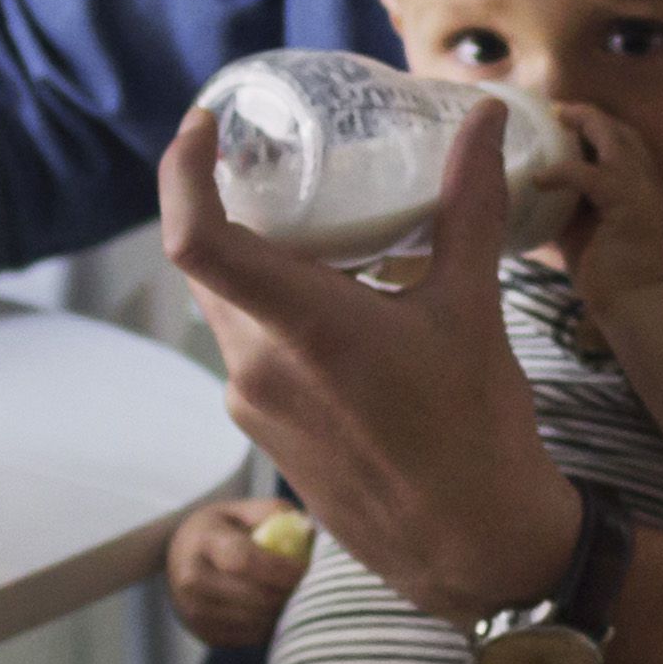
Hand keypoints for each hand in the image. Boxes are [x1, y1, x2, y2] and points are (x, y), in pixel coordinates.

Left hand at [157, 101, 586, 621]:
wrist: (473, 547)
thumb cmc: (476, 431)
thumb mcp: (475, 308)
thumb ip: (468, 205)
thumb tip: (483, 116)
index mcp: (303, 330)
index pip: (194, 240)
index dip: (179, 172)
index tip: (204, 128)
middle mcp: (257, 367)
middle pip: (210, 265)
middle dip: (233, 210)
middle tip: (281, 166)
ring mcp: (252, 405)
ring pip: (227, 308)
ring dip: (258, 266)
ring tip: (320, 235)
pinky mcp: (262, 432)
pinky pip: (248, 351)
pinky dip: (274, 315)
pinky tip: (334, 309)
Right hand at [162, 497, 315, 648]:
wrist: (182, 556)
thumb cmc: (225, 529)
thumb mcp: (244, 511)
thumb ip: (275, 515)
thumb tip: (309, 530)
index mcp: (203, 540)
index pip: (243, 560)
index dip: (281, 569)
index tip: (306, 568)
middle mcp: (191, 578)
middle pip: (254, 596)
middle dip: (289, 593)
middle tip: (310, 586)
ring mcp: (194, 610)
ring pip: (256, 621)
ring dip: (283, 612)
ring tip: (295, 596)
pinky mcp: (203, 633)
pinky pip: (251, 637)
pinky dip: (271, 627)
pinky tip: (276, 610)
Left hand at [547, 102, 662, 309]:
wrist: (635, 306)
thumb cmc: (609, 275)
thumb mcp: (584, 230)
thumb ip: (569, 206)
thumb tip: (533, 192)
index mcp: (644, 188)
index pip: (626, 141)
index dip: (599, 125)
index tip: (565, 118)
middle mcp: (650, 183)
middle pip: (623, 131)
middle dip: (590, 115)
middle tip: (556, 109)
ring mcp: (643, 192)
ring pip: (614, 139)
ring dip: (583, 123)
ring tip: (554, 119)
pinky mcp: (627, 206)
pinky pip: (590, 175)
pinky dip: (561, 171)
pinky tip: (538, 179)